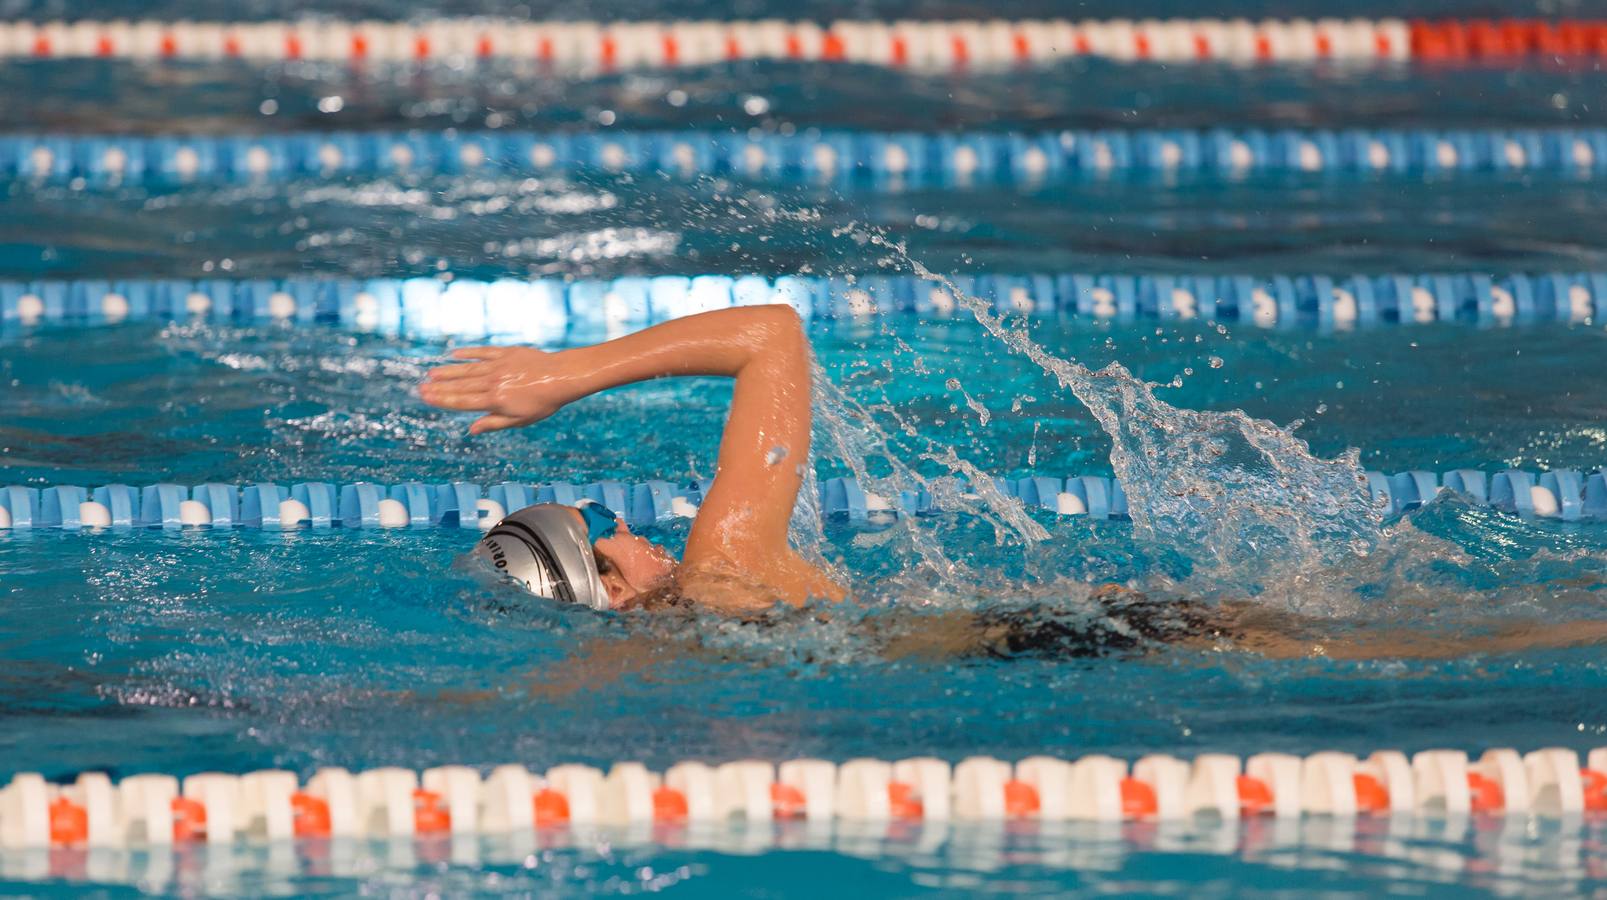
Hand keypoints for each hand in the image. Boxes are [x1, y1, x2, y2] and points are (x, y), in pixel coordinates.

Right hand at [420, 346, 578, 433]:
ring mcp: (499, 366)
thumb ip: (494, 423)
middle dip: (439, 387)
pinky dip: (468, 353)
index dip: (443, 400)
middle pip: (461, 386)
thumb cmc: (543, 403)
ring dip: (448, 371)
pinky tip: (454, 354)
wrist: (562, 377)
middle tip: (421, 387)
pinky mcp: (506, 353)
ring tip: (431, 373)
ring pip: (468, 369)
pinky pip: (483, 352)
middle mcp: (493, 382)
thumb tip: (471, 430)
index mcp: (495, 401)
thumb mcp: (520, 420)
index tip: (427, 398)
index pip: (463, 401)